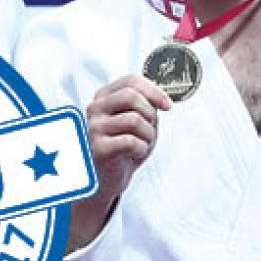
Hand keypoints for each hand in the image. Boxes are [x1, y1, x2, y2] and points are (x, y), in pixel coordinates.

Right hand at [68, 74, 170, 250]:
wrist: (108, 179)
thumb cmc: (124, 148)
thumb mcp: (138, 122)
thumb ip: (146, 106)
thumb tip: (163, 98)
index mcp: (104, 97)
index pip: (130, 81)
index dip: (154, 90)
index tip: (167, 105)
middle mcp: (95, 108)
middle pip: (131, 96)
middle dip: (150, 114)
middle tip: (151, 130)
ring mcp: (94, 127)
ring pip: (134, 120)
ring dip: (148, 135)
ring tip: (142, 145)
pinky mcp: (98, 148)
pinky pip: (131, 141)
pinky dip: (141, 149)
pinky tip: (135, 155)